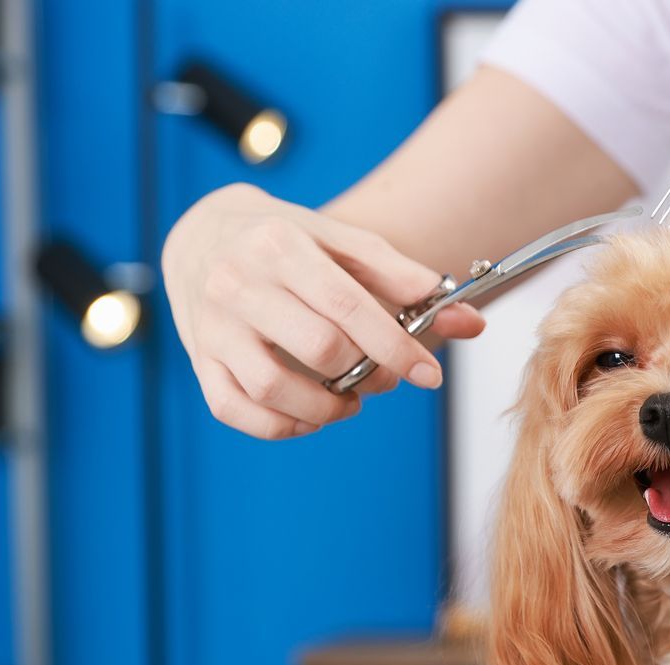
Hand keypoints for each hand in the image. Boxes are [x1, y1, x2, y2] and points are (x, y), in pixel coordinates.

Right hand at [161, 184, 485, 439]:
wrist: (202, 232)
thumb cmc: (286, 242)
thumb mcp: (342, 242)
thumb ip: (404, 278)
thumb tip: (470, 320)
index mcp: (280, 246)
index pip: (348, 308)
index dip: (396, 348)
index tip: (427, 375)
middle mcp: (238, 284)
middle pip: (319, 349)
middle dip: (365, 373)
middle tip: (382, 377)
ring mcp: (212, 325)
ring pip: (273, 388)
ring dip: (325, 409)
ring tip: (347, 399)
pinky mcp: (199, 360)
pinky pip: (237, 410)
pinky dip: (281, 426)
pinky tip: (308, 416)